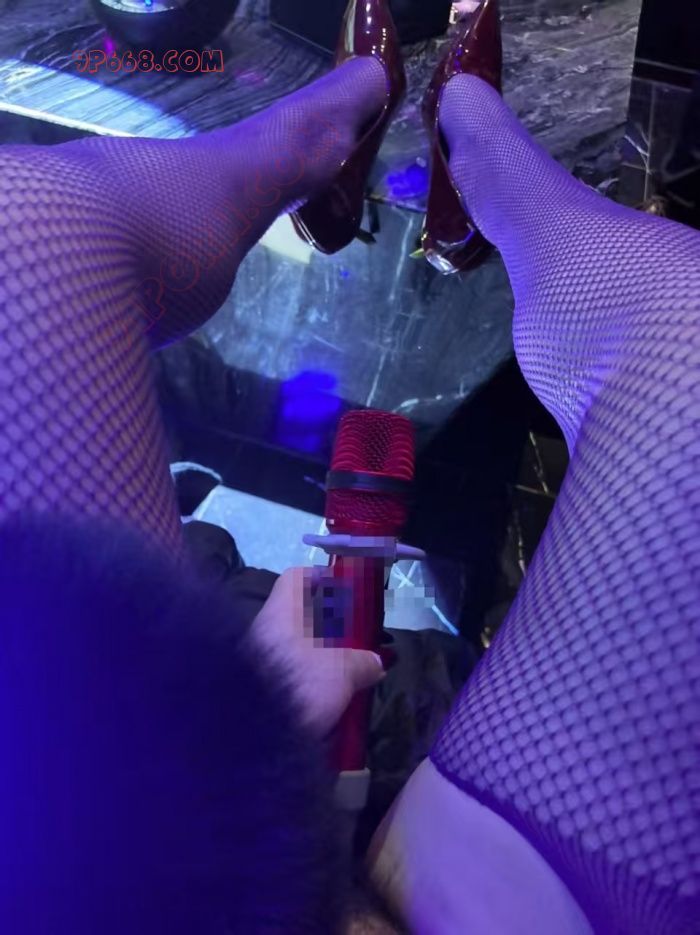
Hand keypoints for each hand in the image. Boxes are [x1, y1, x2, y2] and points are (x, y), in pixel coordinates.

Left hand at [248, 567, 386, 736]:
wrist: (249, 735)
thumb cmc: (298, 684)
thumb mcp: (341, 671)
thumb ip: (362, 662)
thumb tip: (375, 662)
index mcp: (281, 612)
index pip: (296, 578)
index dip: (322, 578)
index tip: (347, 589)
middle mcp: (266, 629)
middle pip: (299, 615)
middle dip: (330, 625)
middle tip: (358, 639)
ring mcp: (257, 661)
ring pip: (296, 647)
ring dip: (322, 655)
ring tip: (350, 672)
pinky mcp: (258, 690)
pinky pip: (290, 673)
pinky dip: (311, 679)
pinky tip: (331, 696)